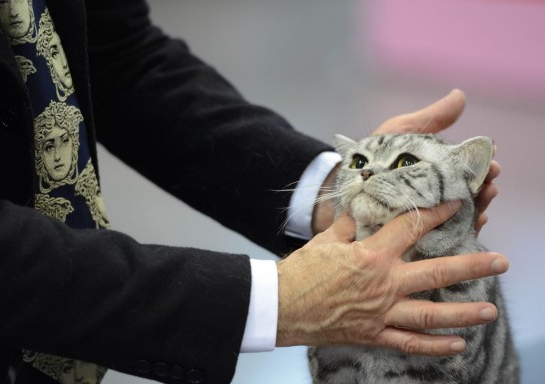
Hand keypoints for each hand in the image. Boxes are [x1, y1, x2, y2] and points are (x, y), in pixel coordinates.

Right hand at [277, 201, 508, 355]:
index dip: (436, 214)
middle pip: (437, 272)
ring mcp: (382, 312)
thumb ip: (349, 227)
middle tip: (500, 261)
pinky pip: (409, 343)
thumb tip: (360, 215)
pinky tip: (456, 346)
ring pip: (431, 313)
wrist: (282, 306)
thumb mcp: (326, 241)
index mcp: (372, 255)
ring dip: (463, 313)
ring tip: (490, 310)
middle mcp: (384, 283)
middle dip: (473, 265)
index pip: (412, 228)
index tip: (456, 205)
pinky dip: (434, 346)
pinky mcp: (373, 334)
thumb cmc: (301, 271)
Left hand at [312, 89, 499, 233]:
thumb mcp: (400, 132)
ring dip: (479, 208)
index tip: (492, 156)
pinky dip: (461, 230)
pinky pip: (444, 236)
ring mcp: (428, 216)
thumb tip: (460, 96)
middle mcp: (436, 195)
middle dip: (484, 186)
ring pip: (461, 215)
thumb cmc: (372, 157)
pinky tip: (471, 224)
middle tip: (491, 180)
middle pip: (469, 193)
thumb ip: (429, 119)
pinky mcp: (417, 235)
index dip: (482, 163)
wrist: (342, 186)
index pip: (467, 169)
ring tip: (485, 201)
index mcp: (435, 172)